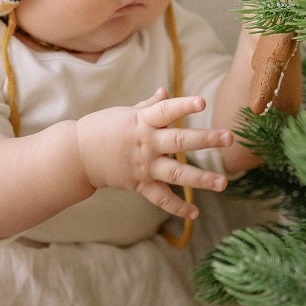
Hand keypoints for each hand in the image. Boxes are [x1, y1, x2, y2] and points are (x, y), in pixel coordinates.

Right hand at [74, 93, 233, 221]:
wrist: (77, 155)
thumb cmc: (102, 128)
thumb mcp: (125, 113)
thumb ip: (149, 106)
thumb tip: (166, 92)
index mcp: (142, 121)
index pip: (165, 111)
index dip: (183, 106)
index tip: (202, 102)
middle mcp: (145, 144)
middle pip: (178, 142)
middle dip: (205, 140)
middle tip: (228, 138)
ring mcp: (143, 166)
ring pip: (175, 174)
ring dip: (200, 179)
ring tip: (223, 183)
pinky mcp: (138, 184)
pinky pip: (160, 198)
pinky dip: (177, 207)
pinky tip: (195, 213)